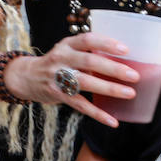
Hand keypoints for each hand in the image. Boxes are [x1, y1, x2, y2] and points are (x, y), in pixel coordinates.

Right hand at [2, 32, 138, 125]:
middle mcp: (61, 58)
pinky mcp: (58, 95)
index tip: (125, 50)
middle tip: (133, 75)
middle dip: (112, 68)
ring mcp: (57, 77)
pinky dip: (97, 113)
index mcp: (66, 45)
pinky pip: (80, 105)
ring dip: (109, 88)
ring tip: (129, 93)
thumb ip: (88, 53)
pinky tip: (112, 121)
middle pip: (88, 61)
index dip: (106, 44)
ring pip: (85, 83)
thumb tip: (124, 61)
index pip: (87, 40)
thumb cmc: (56, 63)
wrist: (26, 77)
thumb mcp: (67, 51)